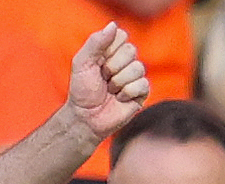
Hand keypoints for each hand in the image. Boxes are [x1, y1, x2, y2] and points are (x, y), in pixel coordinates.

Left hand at [66, 23, 149, 143]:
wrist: (85, 118)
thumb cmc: (82, 91)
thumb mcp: (82, 63)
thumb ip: (95, 42)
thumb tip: (113, 25)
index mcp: (112, 50)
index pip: (121, 36)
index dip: (108, 50)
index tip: (97, 63)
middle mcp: (126, 60)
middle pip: (130, 50)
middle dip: (112, 68)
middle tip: (103, 79)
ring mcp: (135, 76)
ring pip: (137, 68)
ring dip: (118, 83)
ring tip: (110, 91)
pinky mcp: (141, 92)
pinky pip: (142, 84)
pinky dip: (127, 93)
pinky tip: (119, 99)